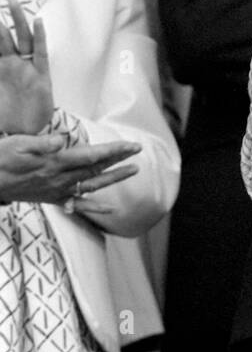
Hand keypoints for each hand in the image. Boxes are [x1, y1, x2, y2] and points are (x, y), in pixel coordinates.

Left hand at [0, 6, 52, 134]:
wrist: (25, 136)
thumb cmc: (6, 120)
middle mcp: (12, 66)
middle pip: (6, 38)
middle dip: (2, 21)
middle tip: (1, 1)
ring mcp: (27, 69)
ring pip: (22, 40)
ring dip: (18, 22)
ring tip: (13, 4)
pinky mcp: (41, 77)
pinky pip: (41, 53)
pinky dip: (39, 38)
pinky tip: (38, 23)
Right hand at [0, 132, 140, 206]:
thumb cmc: (1, 157)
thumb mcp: (19, 144)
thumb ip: (42, 143)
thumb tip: (62, 140)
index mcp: (55, 163)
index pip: (92, 156)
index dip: (114, 150)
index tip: (131, 146)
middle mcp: (60, 179)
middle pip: (96, 169)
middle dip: (119, 160)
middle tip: (138, 152)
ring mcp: (57, 190)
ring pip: (92, 185)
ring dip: (114, 178)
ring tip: (133, 171)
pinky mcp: (52, 198)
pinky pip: (79, 204)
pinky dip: (96, 207)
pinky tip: (110, 211)